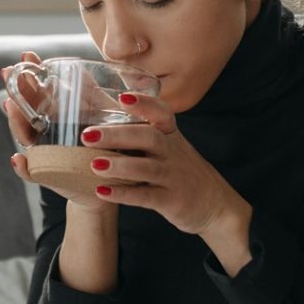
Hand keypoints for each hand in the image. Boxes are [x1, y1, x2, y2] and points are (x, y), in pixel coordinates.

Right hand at [0, 51, 108, 208]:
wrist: (111, 182)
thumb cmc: (104, 144)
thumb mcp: (99, 114)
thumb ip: (88, 93)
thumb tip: (78, 67)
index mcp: (54, 115)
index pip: (38, 91)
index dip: (30, 73)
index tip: (27, 55)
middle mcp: (44, 131)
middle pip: (25, 108)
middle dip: (16, 90)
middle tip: (9, 72)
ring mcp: (42, 152)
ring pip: (24, 135)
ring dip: (15, 120)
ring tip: (11, 105)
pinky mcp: (47, 175)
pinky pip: (30, 172)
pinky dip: (21, 167)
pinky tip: (17, 159)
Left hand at [82, 93, 251, 238]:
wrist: (215, 205)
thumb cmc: (181, 171)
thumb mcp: (170, 148)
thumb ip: (143, 135)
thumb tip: (101, 123)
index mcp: (171, 136)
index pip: (161, 113)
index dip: (144, 103)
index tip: (122, 97)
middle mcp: (173, 153)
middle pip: (148, 137)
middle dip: (117, 135)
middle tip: (88, 135)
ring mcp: (173, 177)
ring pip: (147, 168)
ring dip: (119, 165)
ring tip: (93, 164)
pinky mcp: (172, 200)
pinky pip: (146, 196)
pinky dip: (123, 194)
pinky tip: (101, 191)